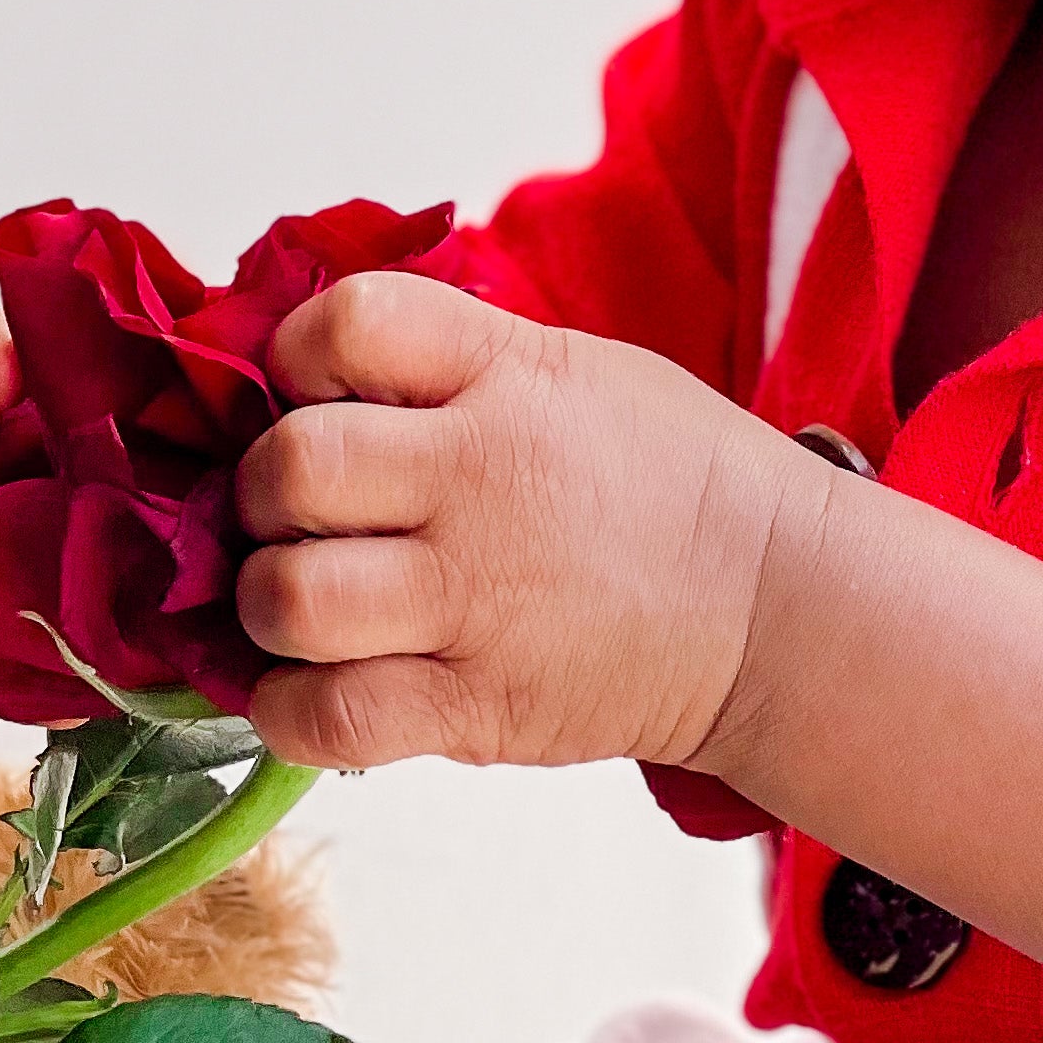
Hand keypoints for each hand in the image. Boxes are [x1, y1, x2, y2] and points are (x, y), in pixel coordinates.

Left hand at [231, 275, 808, 772]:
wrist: (779, 606)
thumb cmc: (670, 482)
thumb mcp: (575, 371)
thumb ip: (451, 363)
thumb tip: (313, 376)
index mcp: (506, 378)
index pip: (343, 325)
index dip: (294, 357)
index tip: (314, 393)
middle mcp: (480, 481)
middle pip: (289, 468)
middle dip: (262, 495)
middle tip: (296, 516)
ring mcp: (475, 601)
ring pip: (287, 599)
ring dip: (269, 606)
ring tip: (307, 605)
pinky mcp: (476, 706)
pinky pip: (325, 717)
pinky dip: (287, 709)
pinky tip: (309, 688)